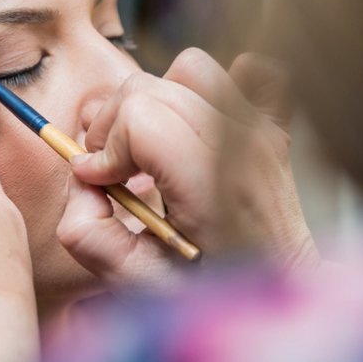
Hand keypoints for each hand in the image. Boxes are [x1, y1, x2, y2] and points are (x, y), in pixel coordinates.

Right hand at [58, 48, 318, 288]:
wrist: (281, 291)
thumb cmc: (215, 292)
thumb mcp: (139, 284)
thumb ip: (91, 236)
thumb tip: (81, 181)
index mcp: (213, 185)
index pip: (141, 119)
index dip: (105, 148)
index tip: (101, 181)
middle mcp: (243, 145)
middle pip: (151, 89)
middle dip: (115, 125)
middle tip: (111, 168)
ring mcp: (262, 129)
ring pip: (188, 69)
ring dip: (155, 100)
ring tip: (147, 145)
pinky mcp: (272, 123)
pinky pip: (248, 69)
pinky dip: (214, 87)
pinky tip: (196, 125)